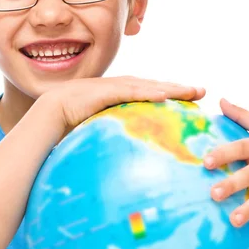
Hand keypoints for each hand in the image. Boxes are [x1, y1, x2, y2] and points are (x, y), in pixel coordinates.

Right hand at [43, 76, 205, 137]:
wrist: (46, 118)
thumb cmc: (69, 130)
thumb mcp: (98, 135)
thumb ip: (114, 142)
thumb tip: (125, 163)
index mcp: (117, 97)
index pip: (148, 94)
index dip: (169, 94)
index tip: (190, 101)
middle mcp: (116, 88)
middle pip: (153, 86)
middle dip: (178, 87)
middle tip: (202, 91)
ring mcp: (110, 87)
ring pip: (147, 86)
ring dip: (171, 87)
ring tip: (193, 91)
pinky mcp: (104, 91)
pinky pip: (130, 91)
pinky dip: (148, 92)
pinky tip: (166, 96)